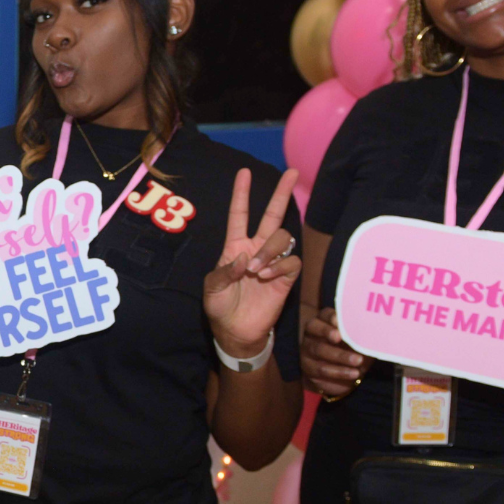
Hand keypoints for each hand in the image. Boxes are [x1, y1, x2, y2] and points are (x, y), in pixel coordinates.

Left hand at [203, 168, 301, 356]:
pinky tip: (267, 277)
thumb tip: (244, 258)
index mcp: (235, 246)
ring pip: (282, 237)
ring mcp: (273, 262)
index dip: (241, 194)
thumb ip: (223, 271)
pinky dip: (280, 266)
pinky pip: (291, 261)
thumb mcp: (212, 287)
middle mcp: (256, 249)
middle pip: (272, 215)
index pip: (240, 215)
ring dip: (270, 250)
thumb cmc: (221, 306)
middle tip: (291, 173)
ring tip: (256, 270)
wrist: (235, 330)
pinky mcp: (286, 277)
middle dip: (281, 194)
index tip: (244, 173)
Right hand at [302, 306, 366, 400]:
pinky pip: (321, 370)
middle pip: (314, 329)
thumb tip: (377, 331)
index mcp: (324, 321)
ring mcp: (307, 350)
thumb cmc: (353, 350)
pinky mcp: (308, 367)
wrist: (344, 374)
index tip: (339, 321)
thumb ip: (362, 335)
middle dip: (328, 334)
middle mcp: (312, 333)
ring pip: (319, 351)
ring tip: (357, 363)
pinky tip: (353, 374)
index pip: (324, 315)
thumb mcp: (359, 341)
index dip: (330, 317)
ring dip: (339, 357)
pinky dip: (339, 372)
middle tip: (341, 339)